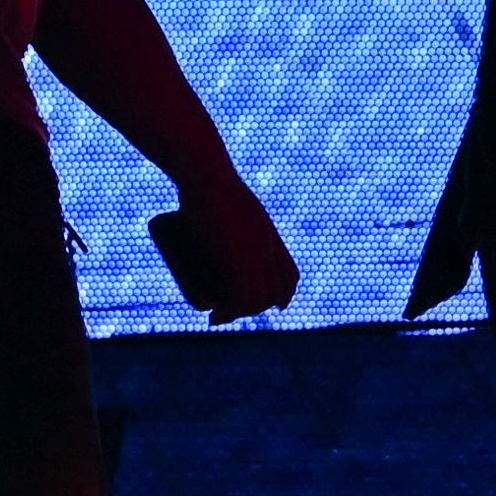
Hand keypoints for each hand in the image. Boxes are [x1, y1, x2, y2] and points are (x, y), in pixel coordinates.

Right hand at [152, 173, 298, 323]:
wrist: (207, 178)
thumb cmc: (212, 178)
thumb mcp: (230, 194)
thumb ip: (233, 205)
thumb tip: (221, 198)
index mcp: (270, 236)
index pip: (289, 273)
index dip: (284, 292)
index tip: (277, 304)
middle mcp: (268, 250)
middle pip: (274, 291)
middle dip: (257, 307)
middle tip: (233, 312)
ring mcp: (254, 258)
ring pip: (256, 300)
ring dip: (239, 312)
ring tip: (220, 317)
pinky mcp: (236, 265)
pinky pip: (238, 300)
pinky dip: (226, 312)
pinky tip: (214, 316)